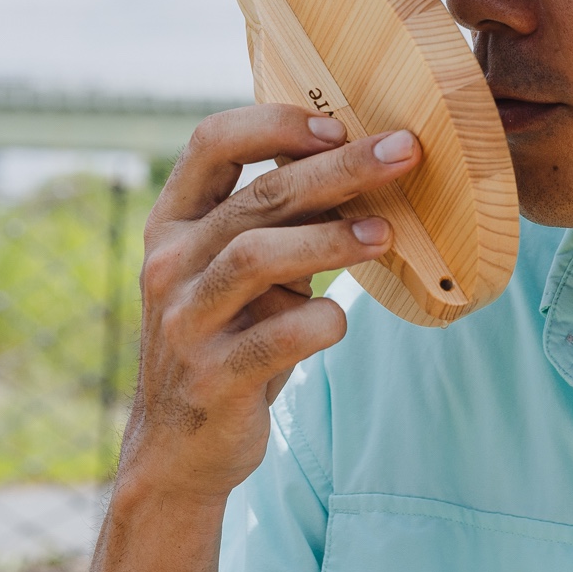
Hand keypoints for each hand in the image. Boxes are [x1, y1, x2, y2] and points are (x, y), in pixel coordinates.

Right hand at [114, 103, 419, 505]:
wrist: (178, 448)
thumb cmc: (230, 336)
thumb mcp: (242, 271)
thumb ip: (279, 220)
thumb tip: (362, 159)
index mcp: (173, 223)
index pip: (212, 142)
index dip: (277, 123)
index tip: (339, 125)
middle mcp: (170, 264)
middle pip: (259, 196)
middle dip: (339, 168)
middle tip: (402, 153)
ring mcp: (185, 321)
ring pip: (257, 256)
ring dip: (331, 240)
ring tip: (386, 234)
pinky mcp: (213, 376)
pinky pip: (279, 335)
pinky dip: (322, 321)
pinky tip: (339, 320)